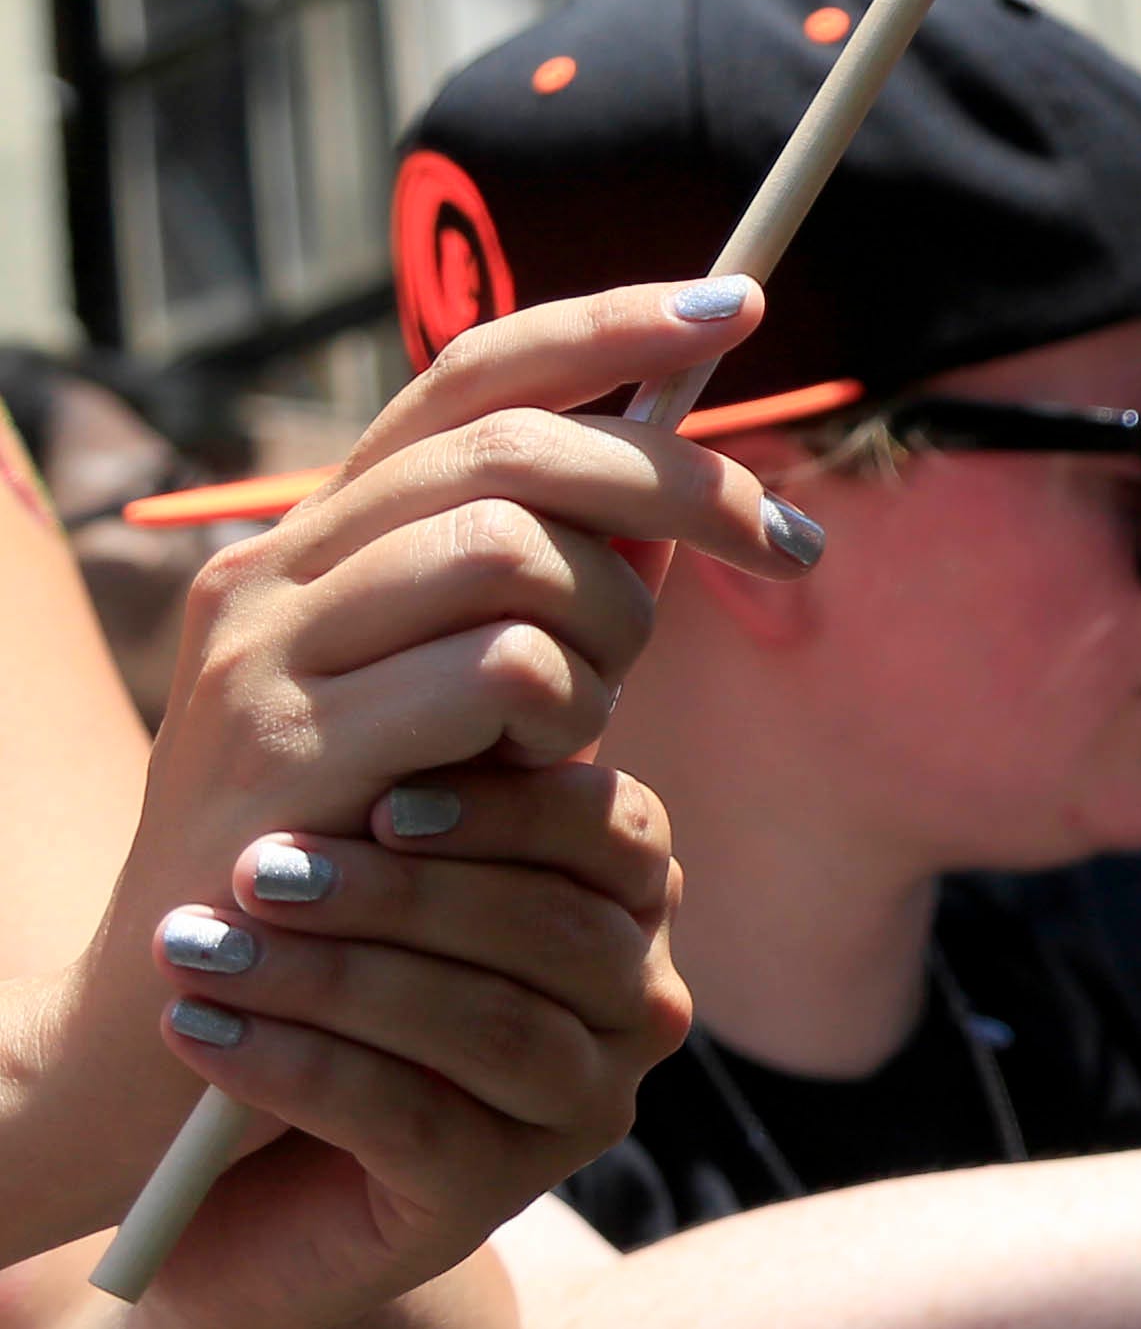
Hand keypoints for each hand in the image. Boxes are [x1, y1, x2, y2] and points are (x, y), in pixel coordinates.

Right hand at [34, 284, 795, 1212]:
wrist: (170, 1023)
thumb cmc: (349, 856)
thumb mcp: (456, 702)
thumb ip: (545, 598)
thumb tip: (690, 494)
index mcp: (314, 541)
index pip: (470, 377)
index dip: (610, 324)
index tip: (741, 306)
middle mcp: (275, 577)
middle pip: (517, 447)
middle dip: (682, 481)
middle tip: (783, 547)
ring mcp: (271, 664)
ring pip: (516, 548)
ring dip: (612, 622)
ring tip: (593, 714)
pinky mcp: (290, 761)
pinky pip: (497, 673)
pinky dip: (562, 711)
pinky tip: (538, 771)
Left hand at [120, 766, 691, 1328]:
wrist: (238, 1177)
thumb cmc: (315, 992)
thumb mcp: (375, 872)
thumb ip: (419, 790)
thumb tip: (416, 660)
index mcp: (628, 903)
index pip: (613, 828)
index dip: (508, 808)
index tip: (377, 798)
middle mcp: (637, 1003)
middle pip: (549, 929)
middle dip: (396, 894)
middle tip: (258, 869)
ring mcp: (579, 1108)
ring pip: (485, 1025)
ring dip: (331, 978)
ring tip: (200, 947)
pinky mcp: (490, 1195)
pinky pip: (407, 1120)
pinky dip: (296, 1068)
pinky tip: (200, 1031)